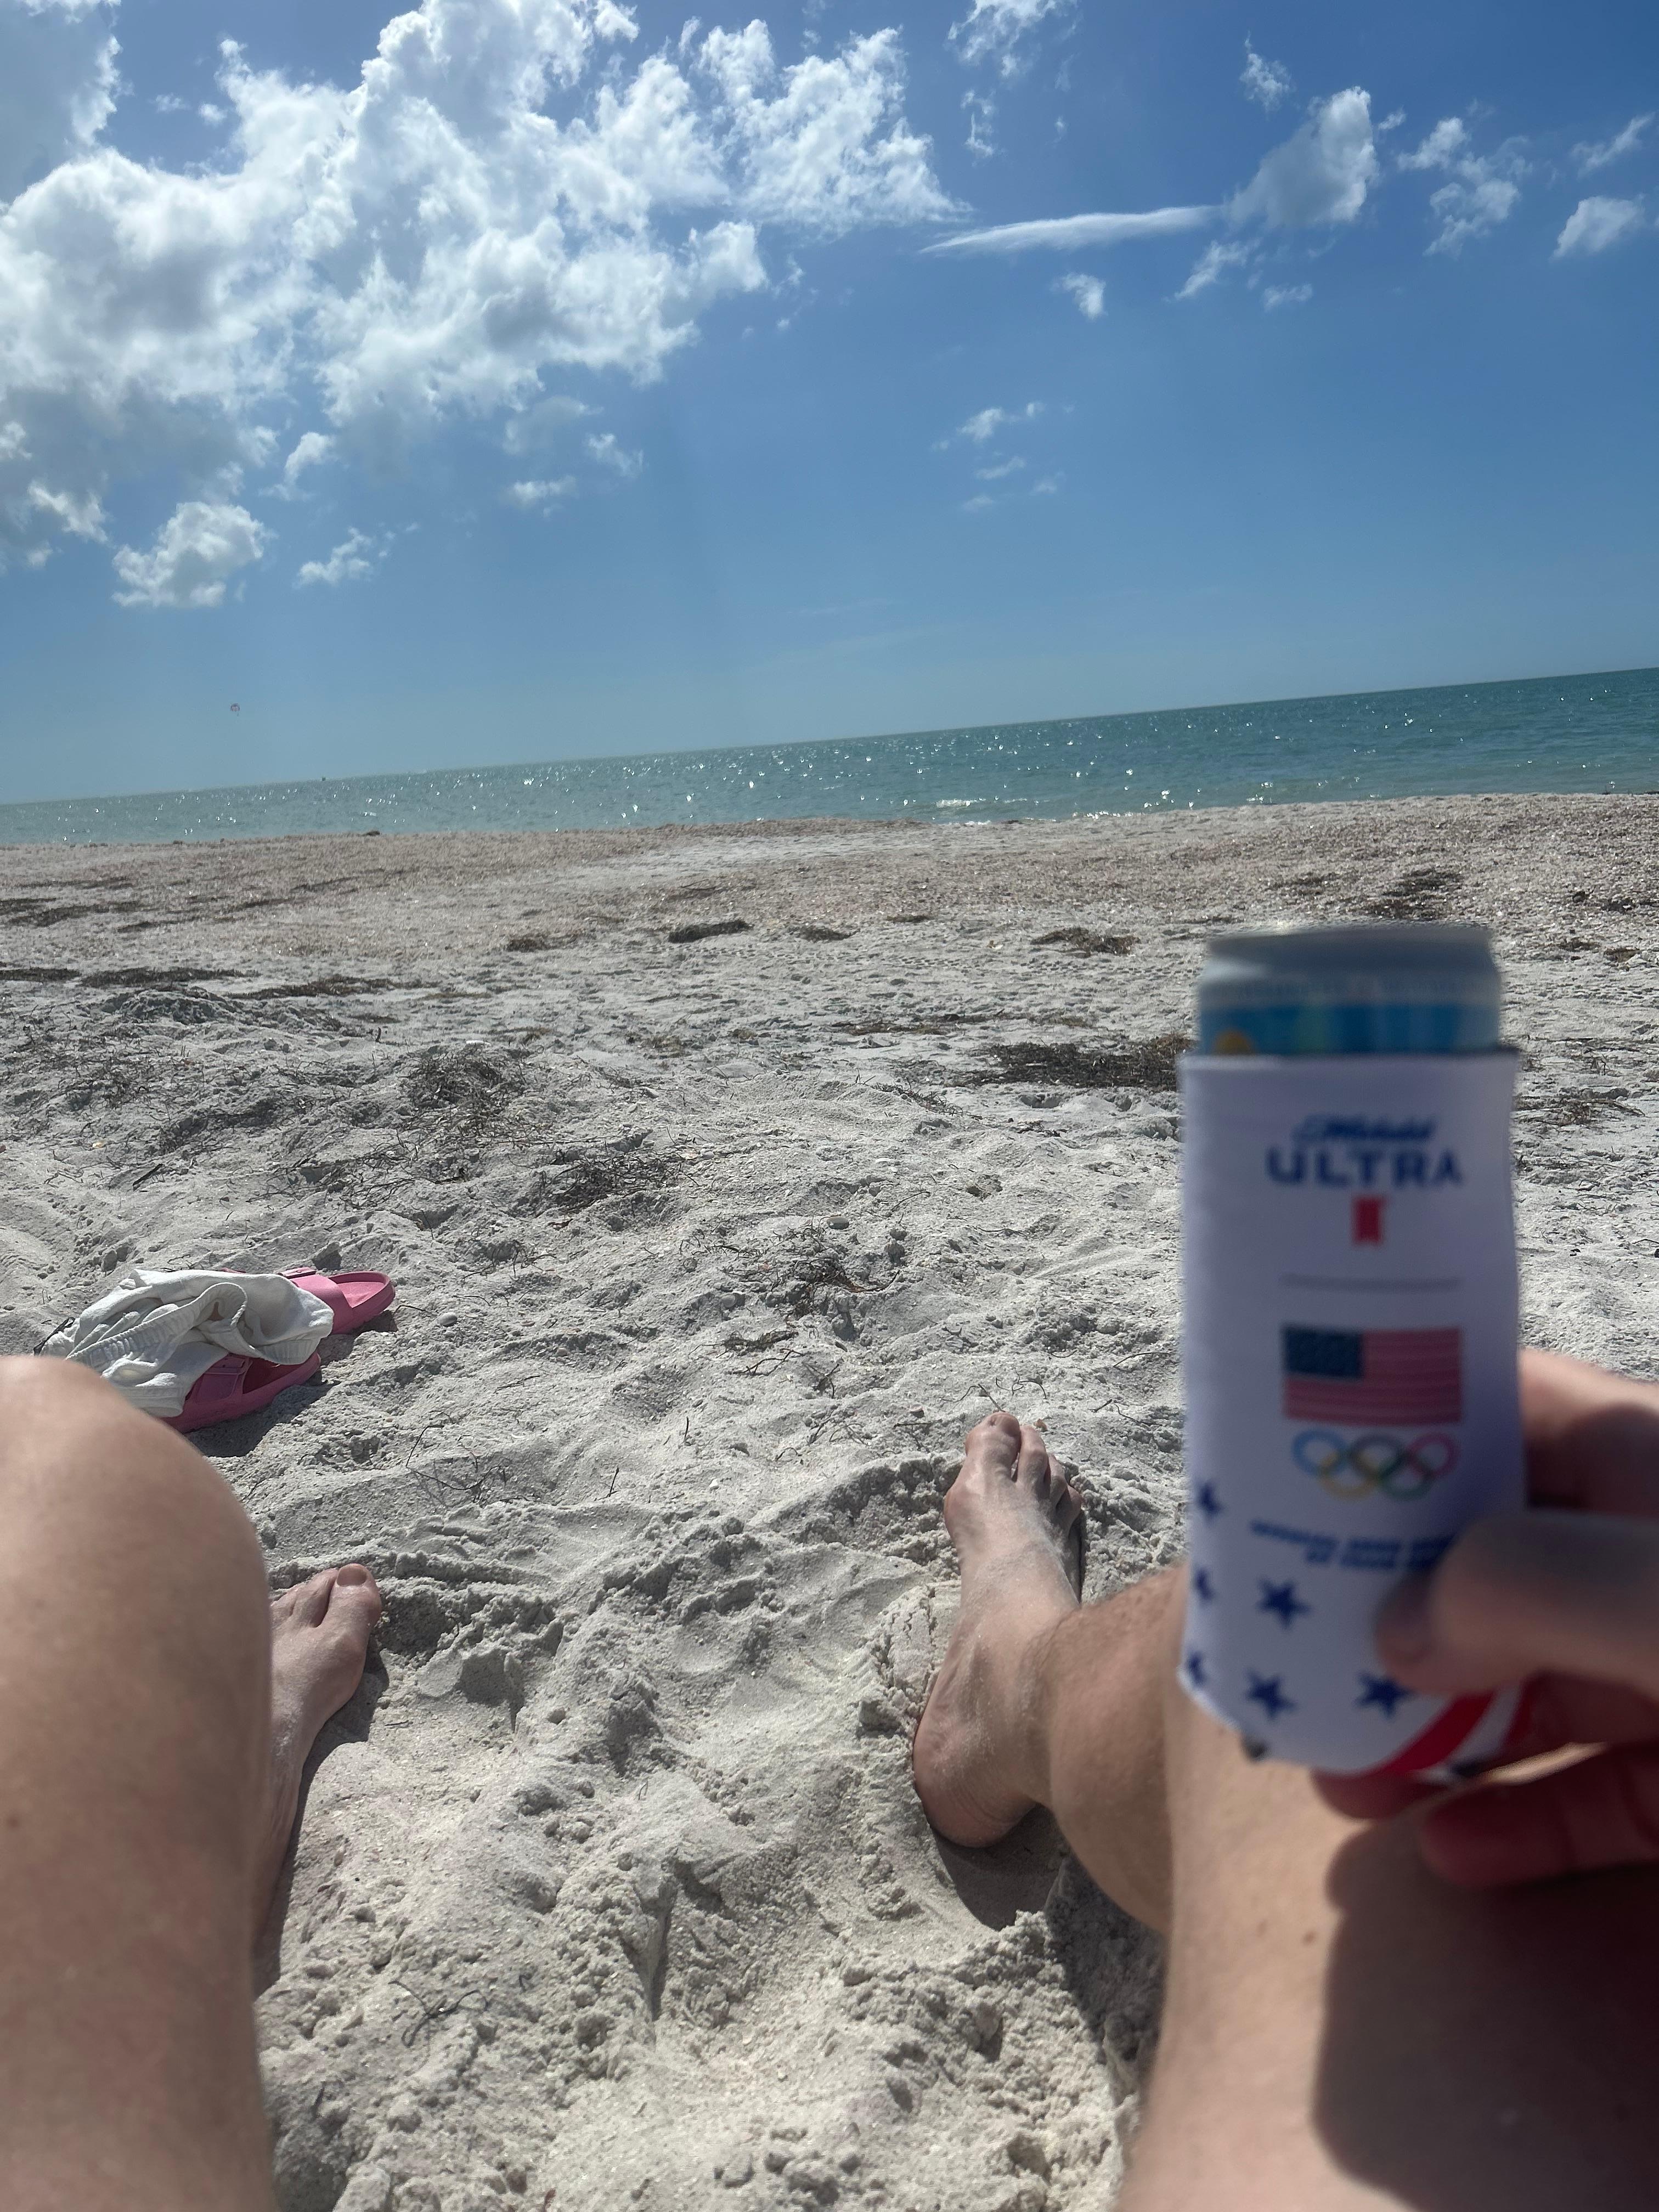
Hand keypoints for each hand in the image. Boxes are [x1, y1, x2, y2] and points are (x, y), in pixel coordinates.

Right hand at [1318, 1349, 1658, 1886]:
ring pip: (1533, 1690)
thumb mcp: (1658, 1592)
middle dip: (1381, 1613)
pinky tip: (1447, 1854)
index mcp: (1645, 1463)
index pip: (1495, 1409)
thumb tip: (1399, 1631)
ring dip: (1430, 1734)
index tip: (1283, 1482)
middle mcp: (1652, 1560)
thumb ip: (1515, 1587)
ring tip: (1338, 1779)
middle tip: (1289, 1663)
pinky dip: (1520, 1826)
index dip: (1385, 1430)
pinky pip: (1600, 1798)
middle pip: (1491, 1564)